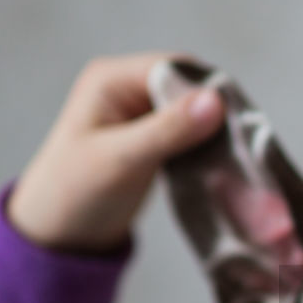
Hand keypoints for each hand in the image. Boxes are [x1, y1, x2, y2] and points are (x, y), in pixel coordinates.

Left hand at [8, 52, 224, 251]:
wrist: (60, 234)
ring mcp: (142, 114)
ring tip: (236, 154)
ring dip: (214, 131)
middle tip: (242, 141)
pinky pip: (191, 133)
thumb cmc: (75, 193)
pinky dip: (207, 146)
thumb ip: (168, 129)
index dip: (207, 90)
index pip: (173, 68)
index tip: (238, 119)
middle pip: (188, 87)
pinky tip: (221, 162)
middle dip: (214, 112)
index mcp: (111, 79)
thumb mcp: (122, 159)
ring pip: (194, 112)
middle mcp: (128, 89)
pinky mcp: (154, 139)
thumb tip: (215, 101)